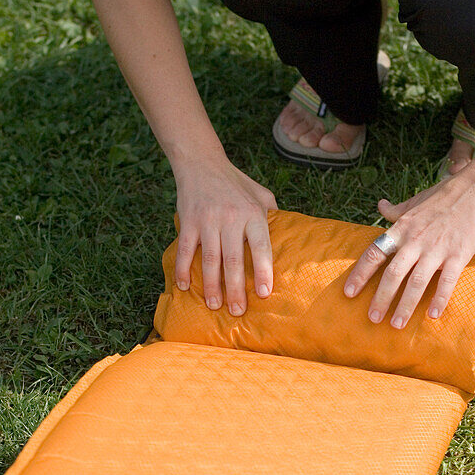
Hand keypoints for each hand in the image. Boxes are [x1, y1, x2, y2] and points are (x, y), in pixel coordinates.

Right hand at [173, 156, 275, 315]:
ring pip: (210, 259)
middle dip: (235, 288)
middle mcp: (231, 218)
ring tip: (215, 305)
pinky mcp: (188, 221)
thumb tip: (290, 238)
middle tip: (237, 311)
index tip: (263, 293)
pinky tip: (185, 287)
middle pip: (233, 260)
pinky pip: (186, 250)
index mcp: (253, 213)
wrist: (201, 162)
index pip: (261, 246)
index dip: (262, 270)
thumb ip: (274, 216)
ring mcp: (208, 220)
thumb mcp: (261, 195)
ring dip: (211, 285)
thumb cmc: (236, 184)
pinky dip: (183, 270)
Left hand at [343, 165, 474, 327]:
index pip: (374, 253)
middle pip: (393, 274)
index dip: (360, 274)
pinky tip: (432, 315)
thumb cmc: (444, 195)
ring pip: (416, 282)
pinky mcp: (458, 255)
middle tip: (373, 318)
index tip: (349, 292)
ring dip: (405, 305)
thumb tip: (380, 206)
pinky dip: (439, 299)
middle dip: (381, 298)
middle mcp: (415, 241)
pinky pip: (446, 282)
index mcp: (402, 229)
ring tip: (396, 324)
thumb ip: (396, 209)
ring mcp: (437, 249)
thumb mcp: (415, 201)